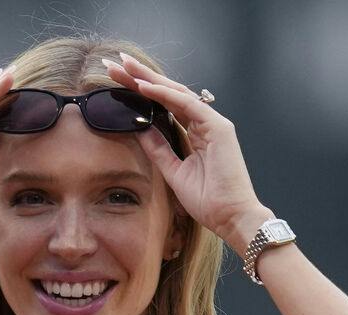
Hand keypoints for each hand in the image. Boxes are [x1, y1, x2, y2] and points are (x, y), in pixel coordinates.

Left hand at [102, 52, 268, 251]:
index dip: (142, 92)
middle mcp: (205, 124)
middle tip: (116, 63)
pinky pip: (186, 104)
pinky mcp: (218, 127)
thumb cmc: (208, 201)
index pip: (166, 106)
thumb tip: (140, 128)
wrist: (231, 218)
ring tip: (123, 67)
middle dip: (141, 77)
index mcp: (197, 134)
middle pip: (168, 94)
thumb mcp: (173, 172)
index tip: (118, 81)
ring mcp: (213, 123)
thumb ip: (158, 149)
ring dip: (148, 78)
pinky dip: (163, 94)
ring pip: (176, 93)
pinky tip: (143, 86)